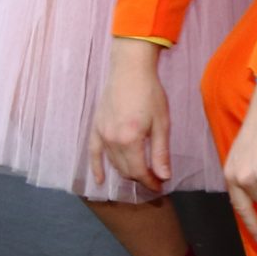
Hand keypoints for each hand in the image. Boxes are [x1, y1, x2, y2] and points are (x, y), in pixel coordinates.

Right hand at [89, 39, 172, 192]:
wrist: (130, 69)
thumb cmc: (150, 92)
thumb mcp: (161, 123)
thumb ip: (160, 152)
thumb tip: (163, 176)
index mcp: (130, 140)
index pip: (138, 172)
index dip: (150, 182)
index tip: (160, 186)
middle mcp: (112, 140)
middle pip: (125, 170)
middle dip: (140, 178)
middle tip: (154, 179)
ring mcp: (102, 134)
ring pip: (113, 163)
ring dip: (125, 172)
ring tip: (139, 174)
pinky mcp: (96, 127)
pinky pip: (93, 153)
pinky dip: (96, 167)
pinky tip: (100, 180)